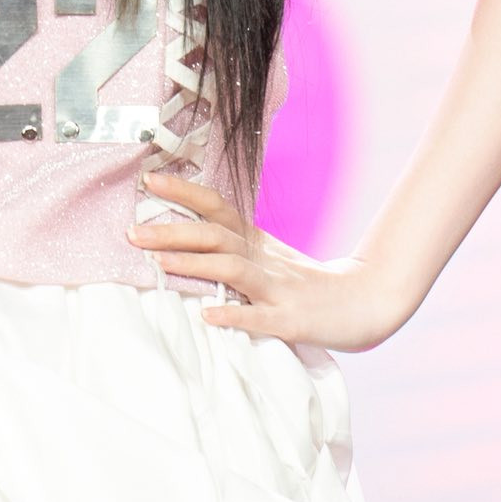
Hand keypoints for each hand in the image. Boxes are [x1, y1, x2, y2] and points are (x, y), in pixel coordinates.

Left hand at [128, 173, 408, 353]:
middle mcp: (264, 260)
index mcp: (256, 242)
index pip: (217, 208)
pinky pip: (260, 319)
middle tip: (132, 232)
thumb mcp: (268, 257)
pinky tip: (208, 316)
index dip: (184, 192)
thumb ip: (231, 247)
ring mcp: (279, 290)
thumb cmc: (307, 284)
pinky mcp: (292, 322)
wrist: (367, 303)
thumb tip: (180, 235)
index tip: (149, 179)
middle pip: (216, 236)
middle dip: (173, 232)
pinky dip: (234, 316)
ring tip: (159, 263)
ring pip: (233, 271)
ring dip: (195, 265)